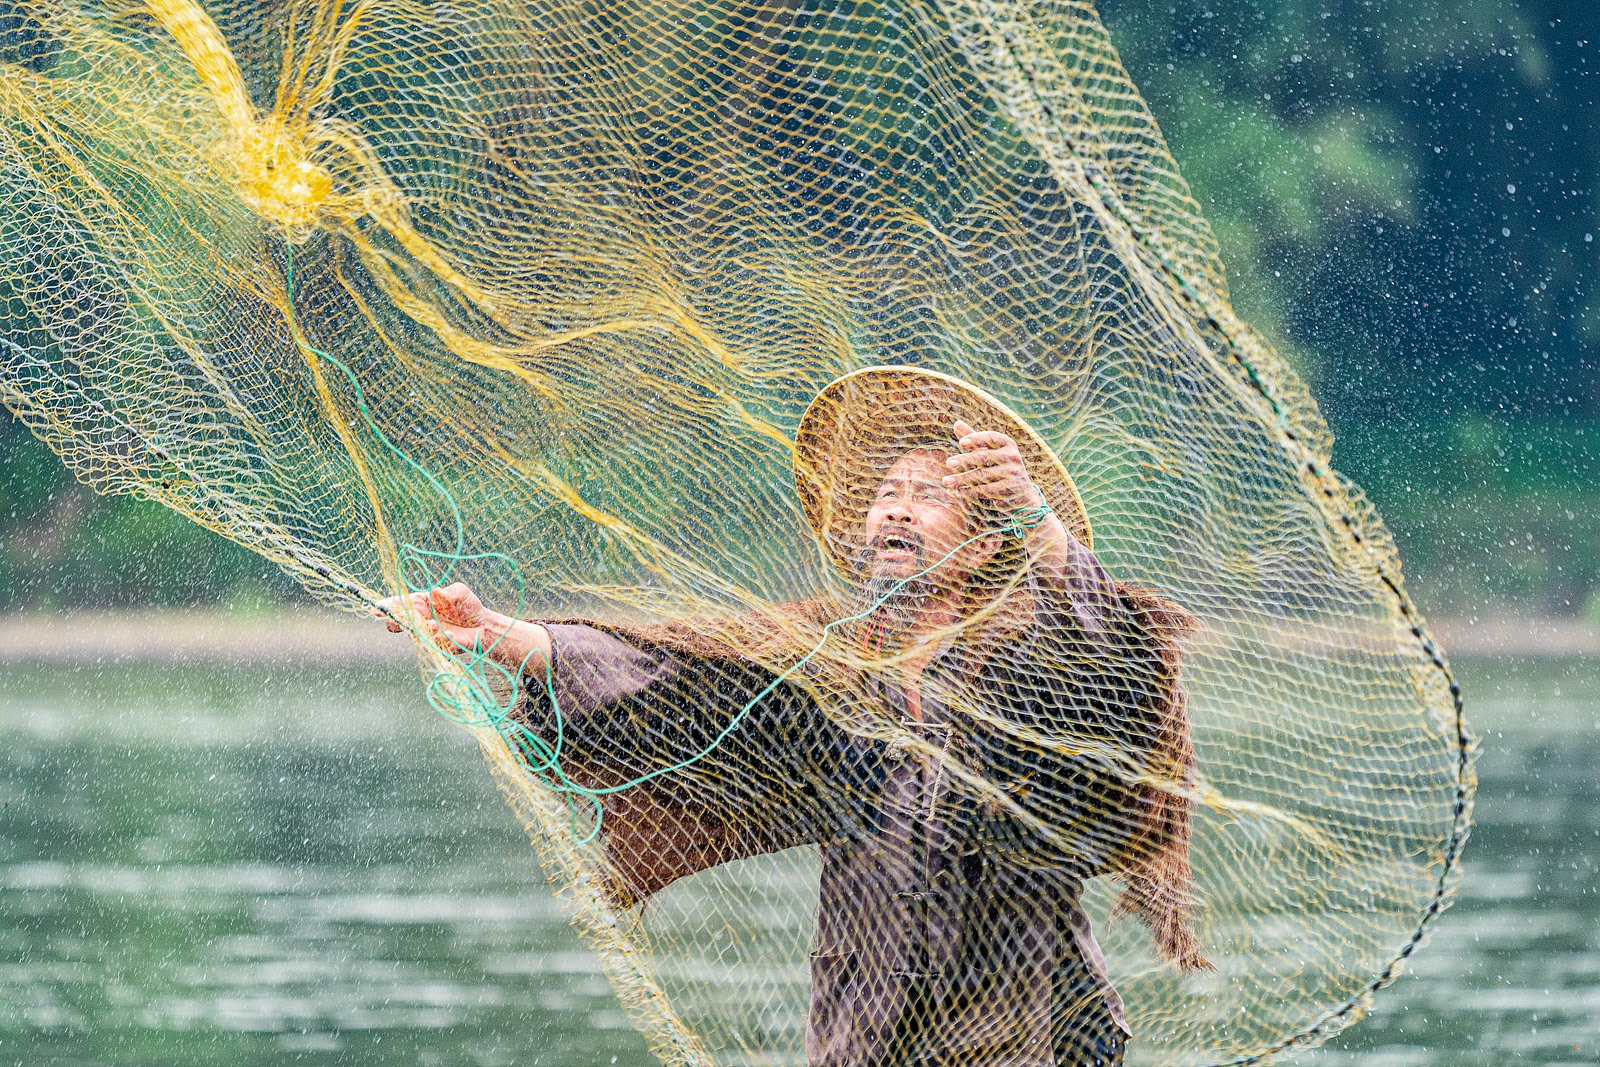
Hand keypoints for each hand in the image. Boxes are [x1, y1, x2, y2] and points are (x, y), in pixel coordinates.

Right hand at [372, 581, 494, 654]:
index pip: (398, 604)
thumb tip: (434, 593)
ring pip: (413, 635)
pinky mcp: (437, 647)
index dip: (386, 606)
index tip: (375, 608)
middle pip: (396, 623)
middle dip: (395, 621)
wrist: (484, 626)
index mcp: (420, 603)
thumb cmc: (468, 606)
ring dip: (421, 630)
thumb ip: (446, 593)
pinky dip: (438, 640)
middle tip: (403, 619)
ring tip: (434, 624)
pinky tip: (448, 635)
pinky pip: (431, 646)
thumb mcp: (459, 592)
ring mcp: (426, 635)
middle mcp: (419, 620)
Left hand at [942, 419, 1041, 516]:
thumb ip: (974, 439)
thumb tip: (956, 423)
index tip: (961, 443)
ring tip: (946, 481)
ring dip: (962, 479)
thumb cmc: (1000, 466)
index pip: (991, 438)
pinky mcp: (1008, 490)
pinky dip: (969, 492)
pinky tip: (957, 492)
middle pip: (984, 457)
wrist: (1022, 494)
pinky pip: (985, 490)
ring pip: (982, 476)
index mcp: (1007, 444)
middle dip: (964, 460)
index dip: (976, 439)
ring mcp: (1012, 474)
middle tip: (948, 463)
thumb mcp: (990, 451)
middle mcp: (1012, 457)